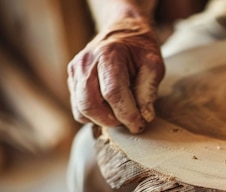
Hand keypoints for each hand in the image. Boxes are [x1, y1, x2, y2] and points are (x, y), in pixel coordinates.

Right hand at [67, 17, 164, 133]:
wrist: (122, 31)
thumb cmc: (140, 48)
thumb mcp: (154, 64)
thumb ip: (149, 89)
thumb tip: (145, 116)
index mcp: (108, 54)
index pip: (113, 93)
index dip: (127, 114)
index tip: (139, 125)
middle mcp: (86, 62)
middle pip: (90, 105)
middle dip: (112, 121)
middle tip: (130, 122)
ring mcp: (75, 71)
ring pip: (81, 110)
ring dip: (102, 120)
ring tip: (121, 114)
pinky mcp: (71, 80)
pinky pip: (78, 108)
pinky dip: (94, 115)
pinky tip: (110, 108)